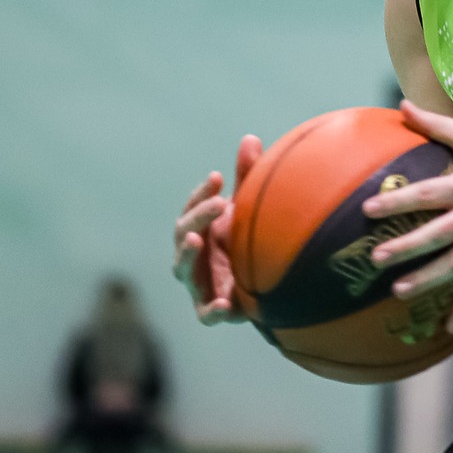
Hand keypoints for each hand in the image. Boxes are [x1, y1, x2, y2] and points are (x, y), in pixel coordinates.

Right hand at [171, 135, 261, 325]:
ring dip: (187, 254)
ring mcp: (201, 282)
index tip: (217, 178)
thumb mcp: (250, 209)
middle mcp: (196, 256)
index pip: (191, 210)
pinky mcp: (214, 308)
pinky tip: (226, 304)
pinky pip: (206, 314)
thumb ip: (248, 177)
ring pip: (183, 269)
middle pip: (183, 234)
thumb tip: (250, 138)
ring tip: (198, 239)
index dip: (199, 195)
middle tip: (218, 203)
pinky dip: (213, 311)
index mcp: (202, 231)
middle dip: (198, 216)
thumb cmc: (252, 240)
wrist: (269, 283)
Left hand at [364, 103, 452, 332]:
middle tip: (377, 258)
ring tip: (400, 291)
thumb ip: (436, 124)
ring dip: (429, 278)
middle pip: (438, 234)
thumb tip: (401, 104)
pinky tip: (448, 327)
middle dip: (407, 247)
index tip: (369, 208)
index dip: (398, 201)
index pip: (427, 194)